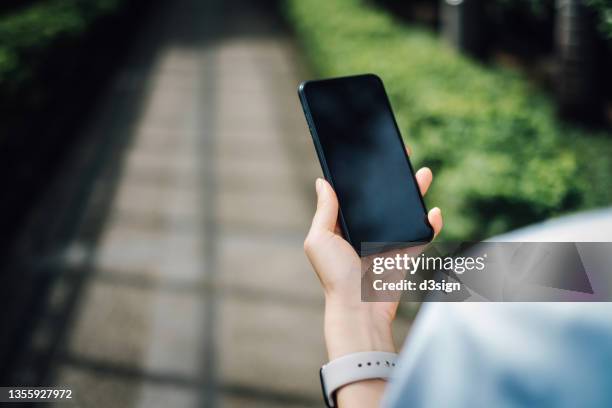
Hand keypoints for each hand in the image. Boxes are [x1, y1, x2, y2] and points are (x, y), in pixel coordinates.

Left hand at [304, 160, 442, 359]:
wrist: (359, 310)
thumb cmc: (335, 276)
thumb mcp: (319, 239)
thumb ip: (325, 211)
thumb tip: (323, 182)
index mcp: (343, 226)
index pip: (354, 195)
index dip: (363, 177)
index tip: (372, 156)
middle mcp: (364, 232)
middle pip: (382, 200)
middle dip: (393, 180)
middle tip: (402, 157)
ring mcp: (385, 243)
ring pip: (404, 213)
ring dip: (414, 194)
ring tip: (423, 174)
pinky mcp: (403, 255)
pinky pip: (420, 236)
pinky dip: (430, 224)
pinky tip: (434, 211)